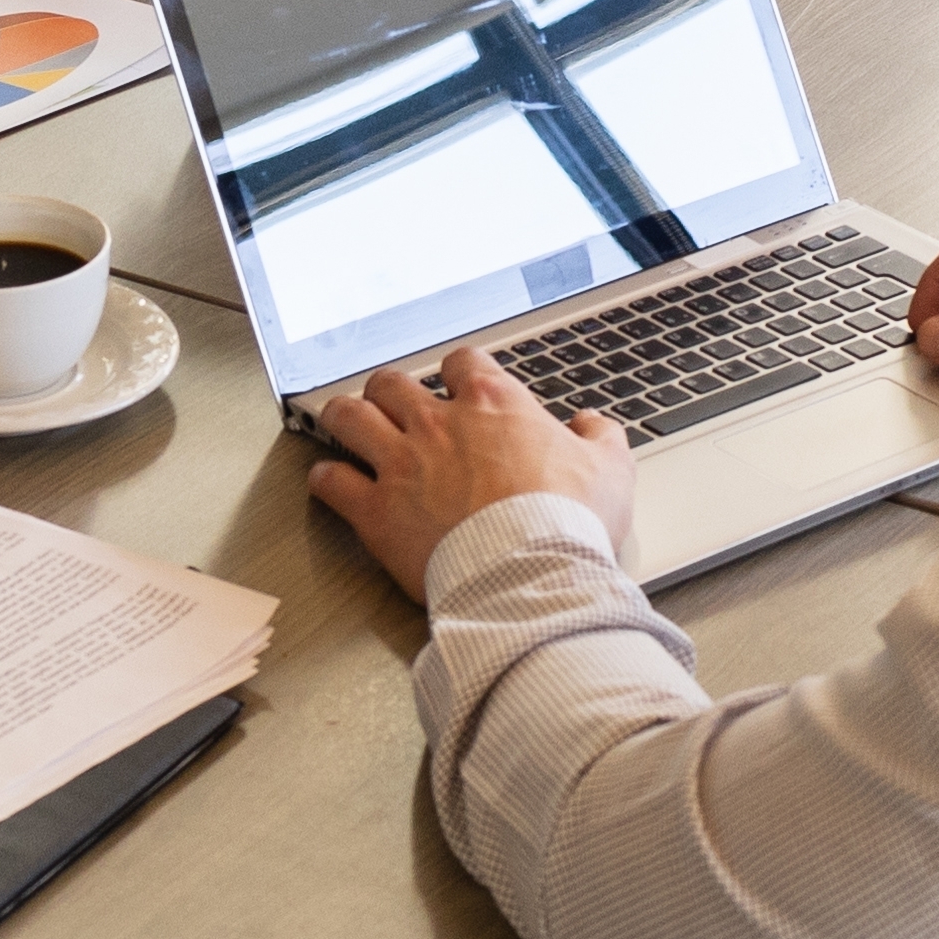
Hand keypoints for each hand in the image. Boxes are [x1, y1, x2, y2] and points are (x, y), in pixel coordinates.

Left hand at [307, 345, 638, 593]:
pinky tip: (329, 482)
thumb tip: (594, 426)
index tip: (458, 385)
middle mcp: (439, 425)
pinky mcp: (375, 511)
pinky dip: (327, 481)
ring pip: (349, 417)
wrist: (531, 577)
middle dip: (390, 392)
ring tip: (345, 425)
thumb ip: (601, 439)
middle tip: (393, 406)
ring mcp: (401, 465)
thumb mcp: (610, 473)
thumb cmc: (568, 525)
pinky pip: (332, 482)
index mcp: (493, 405)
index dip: (457, 371)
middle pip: (392, 383)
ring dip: (345, 420)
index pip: (462, 361)